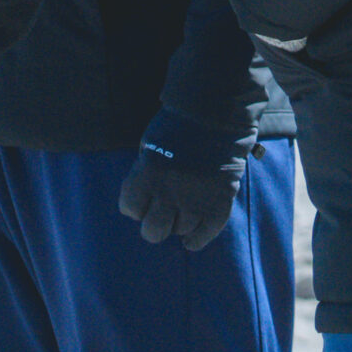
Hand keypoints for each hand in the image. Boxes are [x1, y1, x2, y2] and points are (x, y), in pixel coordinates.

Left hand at [116, 108, 248, 249]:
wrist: (217, 112)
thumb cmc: (179, 126)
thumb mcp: (150, 147)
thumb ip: (147, 175)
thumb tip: (147, 201)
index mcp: (146, 175)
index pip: (130, 209)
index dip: (137, 205)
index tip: (145, 198)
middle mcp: (169, 191)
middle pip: (153, 231)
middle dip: (156, 225)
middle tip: (163, 215)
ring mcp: (197, 197)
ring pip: (182, 230)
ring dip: (180, 224)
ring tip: (184, 213)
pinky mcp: (221, 198)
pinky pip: (208, 230)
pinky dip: (199, 238)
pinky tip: (193, 240)